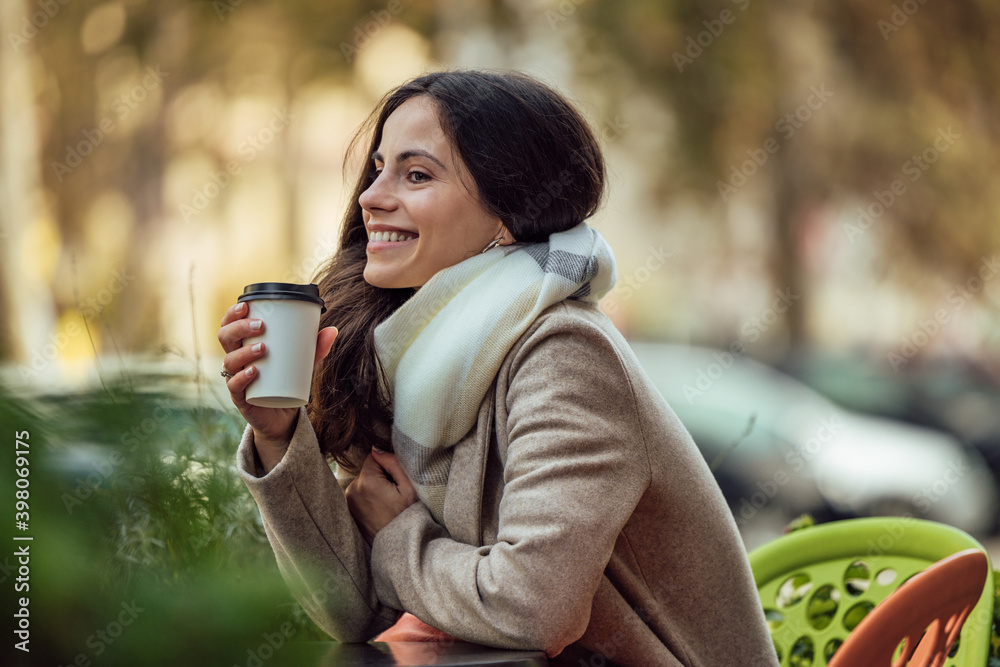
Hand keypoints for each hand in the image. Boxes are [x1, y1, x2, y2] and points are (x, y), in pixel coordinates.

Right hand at [218, 301, 337, 471]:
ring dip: (244, 351)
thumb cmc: (287, 383)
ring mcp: (236, 379)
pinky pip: (234, 386)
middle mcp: (235, 360)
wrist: (283, 417)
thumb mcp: (302, 364)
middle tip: (260, 325)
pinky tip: (254, 371)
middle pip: (225, 338)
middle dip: (239, 327)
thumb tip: (333, 330)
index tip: (246, 305)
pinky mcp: (240, 398)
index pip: (229, 325)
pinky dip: (243, 377)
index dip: (232, 314)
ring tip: (263, 347)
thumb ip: (315, 349)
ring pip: (229, 360)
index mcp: (244, 346)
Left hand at [345, 449, 417, 543]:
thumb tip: (376, 449)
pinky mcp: (348, 509)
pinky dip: (369, 497)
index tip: (395, 481)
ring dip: (374, 487)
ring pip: (364, 482)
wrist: (398, 546)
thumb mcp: (409, 487)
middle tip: (393, 494)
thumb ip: (392, 463)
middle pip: (368, 470)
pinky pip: (360, 494)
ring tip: (387, 503)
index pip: (373, 457)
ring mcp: (348, 501)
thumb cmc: (407, 516)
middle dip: (380, 477)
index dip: (387, 466)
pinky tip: (379, 509)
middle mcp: (352, 489)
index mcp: (366, 481)